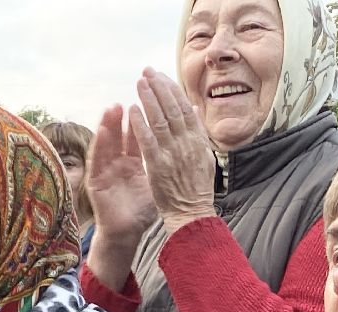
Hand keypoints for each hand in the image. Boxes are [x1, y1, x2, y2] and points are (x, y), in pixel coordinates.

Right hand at [87, 103, 159, 247]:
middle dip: (128, 113)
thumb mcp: (159, 183)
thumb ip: (169, 162)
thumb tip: (187, 142)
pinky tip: (102, 131)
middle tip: (131, 96)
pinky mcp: (95, 182)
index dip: (147, 116)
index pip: (141, 134)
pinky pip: (96, 161)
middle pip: (122, 133)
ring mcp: (105, 170)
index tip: (154, 98)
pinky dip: (99, 145)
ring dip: (109, 124)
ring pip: (107, 143)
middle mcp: (119, 162)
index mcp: (135, 162)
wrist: (126, 233)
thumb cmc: (143, 211)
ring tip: (114, 106)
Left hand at [132, 69, 217, 234]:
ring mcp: (173, 154)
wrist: (191, 214)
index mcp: (198, 140)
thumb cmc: (197, 188)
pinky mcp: (158, 165)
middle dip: (159, 88)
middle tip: (147, 72)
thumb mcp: (204, 157)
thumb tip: (194, 108)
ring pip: (160, 120)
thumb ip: (198, 132)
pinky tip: (133, 109)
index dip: (172, 90)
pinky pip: (148, 140)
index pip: (185, 108)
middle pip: (172, 109)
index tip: (161, 76)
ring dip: (148, 99)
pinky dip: (141, 123)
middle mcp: (187, 144)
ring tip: (139, 83)